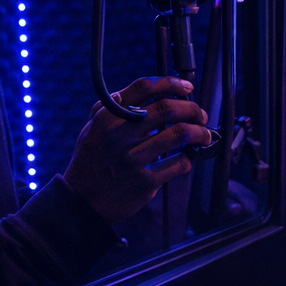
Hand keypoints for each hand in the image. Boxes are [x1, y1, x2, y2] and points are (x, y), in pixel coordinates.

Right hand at [63, 76, 210, 222]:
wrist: (81, 202)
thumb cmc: (90, 161)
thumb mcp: (92, 129)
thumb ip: (112, 109)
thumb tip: (139, 92)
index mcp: (108, 118)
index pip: (143, 88)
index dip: (170, 83)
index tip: (186, 87)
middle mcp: (120, 135)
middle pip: (167, 109)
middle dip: (192, 109)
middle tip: (200, 114)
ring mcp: (133, 159)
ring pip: (179, 134)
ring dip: (199, 132)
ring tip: (204, 135)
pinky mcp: (145, 182)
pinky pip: (178, 164)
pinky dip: (188, 159)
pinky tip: (186, 159)